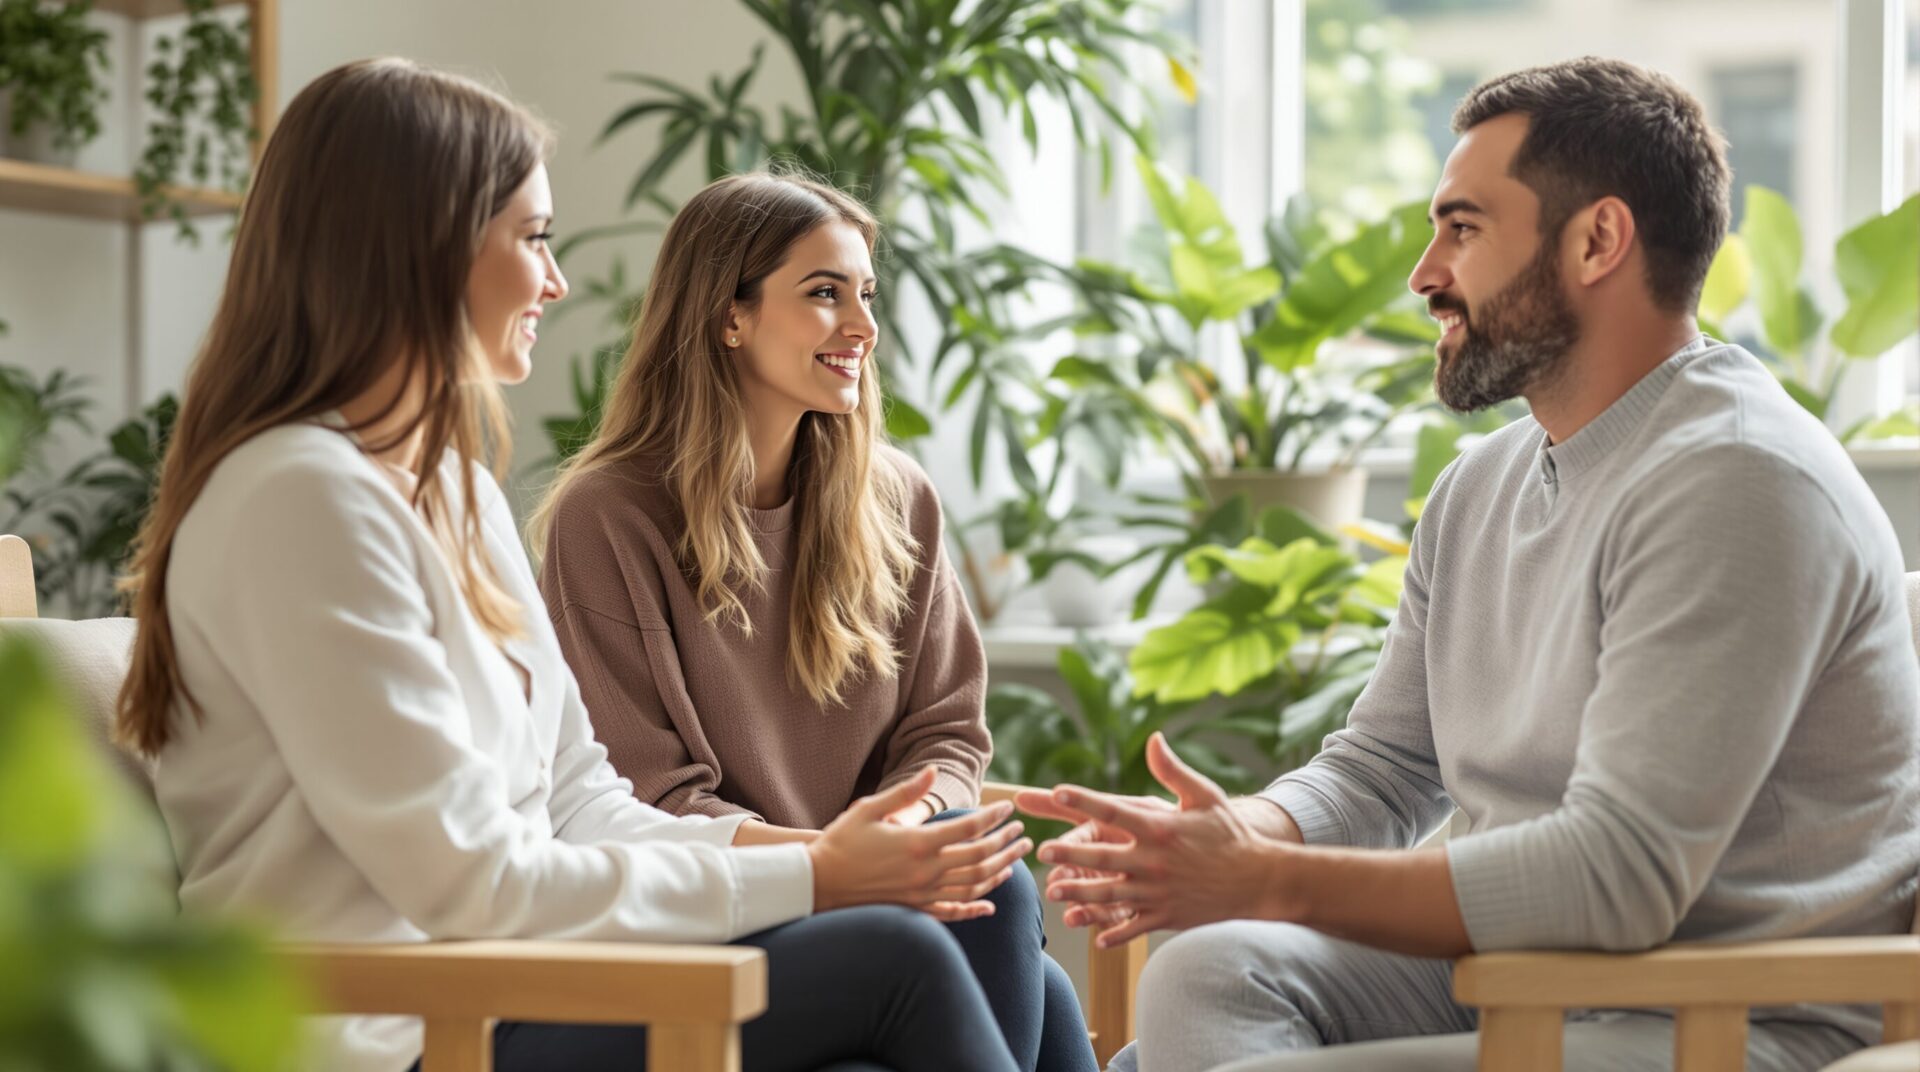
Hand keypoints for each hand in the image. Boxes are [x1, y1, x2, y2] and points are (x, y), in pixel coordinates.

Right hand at [808, 768, 1030, 921]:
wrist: (817, 883)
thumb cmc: (840, 842)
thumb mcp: (870, 809)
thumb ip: (906, 792)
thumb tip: (934, 770)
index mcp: (917, 843)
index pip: (970, 829)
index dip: (994, 817)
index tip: (1008, 808)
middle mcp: (925, 872)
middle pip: (980, 857)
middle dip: (1006, 843)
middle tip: (1023, 833)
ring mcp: (922, 895)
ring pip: (973, 885)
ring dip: (1000, 871)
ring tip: (1016, 859)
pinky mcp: (915, 911)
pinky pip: (953, 912)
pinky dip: (975, 907)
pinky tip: (990, 903)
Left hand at [1034, 733, 1292, 946]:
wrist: (1260, 881)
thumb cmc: (1230, 834)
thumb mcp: (1205, 796)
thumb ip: (1173, 770)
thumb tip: (1152, 738)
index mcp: (1160, 828)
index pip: (1113, 810)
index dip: (1083, 800)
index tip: (1057, 792)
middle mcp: (1154, 861)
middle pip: (1103, 856)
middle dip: (1070, 854)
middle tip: (1042, 851)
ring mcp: (1158, 891)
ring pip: (1110, 894)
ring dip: (1079, 893)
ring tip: (1054, 891)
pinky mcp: (1166, 915)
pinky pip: (1134, 926)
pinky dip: (1114, 933)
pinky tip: (1095, 936)